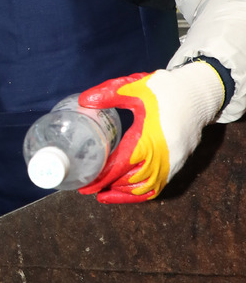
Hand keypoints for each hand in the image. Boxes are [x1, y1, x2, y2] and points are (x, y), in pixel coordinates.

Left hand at [78, 62, 224, 202]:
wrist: (199, 94)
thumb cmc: (166, 90)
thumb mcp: (135, 88)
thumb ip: (109, 94)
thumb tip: (84, 100)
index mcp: (147, 139)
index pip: (120, 166)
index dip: (101, 178)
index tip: (85, 186)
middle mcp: (161, 157)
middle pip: (129, 182)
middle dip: (107, 187)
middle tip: (88, 187)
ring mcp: (171, 164)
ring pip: (144, 189)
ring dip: (123, 193)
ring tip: (103, 192)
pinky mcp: (177, 165)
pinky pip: (158, 187)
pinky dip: (141, 194)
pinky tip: (126, 191)